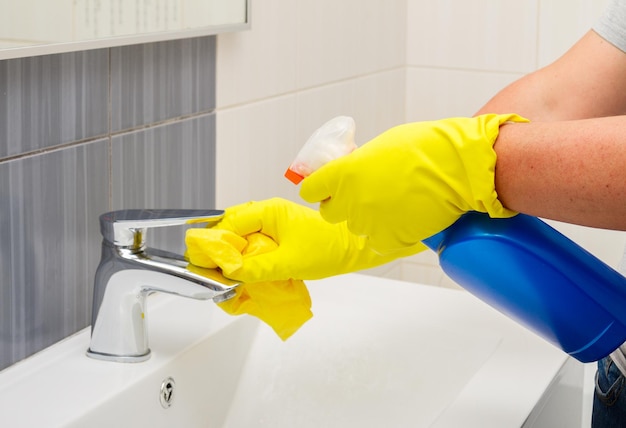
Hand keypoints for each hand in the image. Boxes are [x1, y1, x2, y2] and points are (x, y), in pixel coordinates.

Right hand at [187, 198, 424, 282]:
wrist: (354, 247)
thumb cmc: (327, 249)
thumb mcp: (289, 262)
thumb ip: (257, 267)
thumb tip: (229, 272)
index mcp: (268, 211)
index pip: (230, 223)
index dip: (216, 244)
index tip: (205, 263)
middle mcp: (267, 211)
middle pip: (232, 227)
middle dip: (221, 248)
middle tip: (212, 271)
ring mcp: (273, 221)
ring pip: (241, 235)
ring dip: (234, 253)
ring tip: (227, 274)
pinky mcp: (279, 232)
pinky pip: (254, 241)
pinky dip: (246, 255)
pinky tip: (244, 271)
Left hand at [300, 114, 526, 252]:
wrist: (459, 167)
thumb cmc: (425, 148)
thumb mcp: (381, 147)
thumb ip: (359, 164)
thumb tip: (352, 172)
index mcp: (343, 173)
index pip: (310, 190)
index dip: (318, 189)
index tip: (325, 188)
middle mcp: (351, 200)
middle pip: (329, 213)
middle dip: (340, 205)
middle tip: (360, 197)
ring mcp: (369, 223)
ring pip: (356, 227)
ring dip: (367, 219)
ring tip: (391, 206)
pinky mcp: (390, 240)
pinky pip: (377, 243)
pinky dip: (387, 236)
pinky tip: (400, 222)